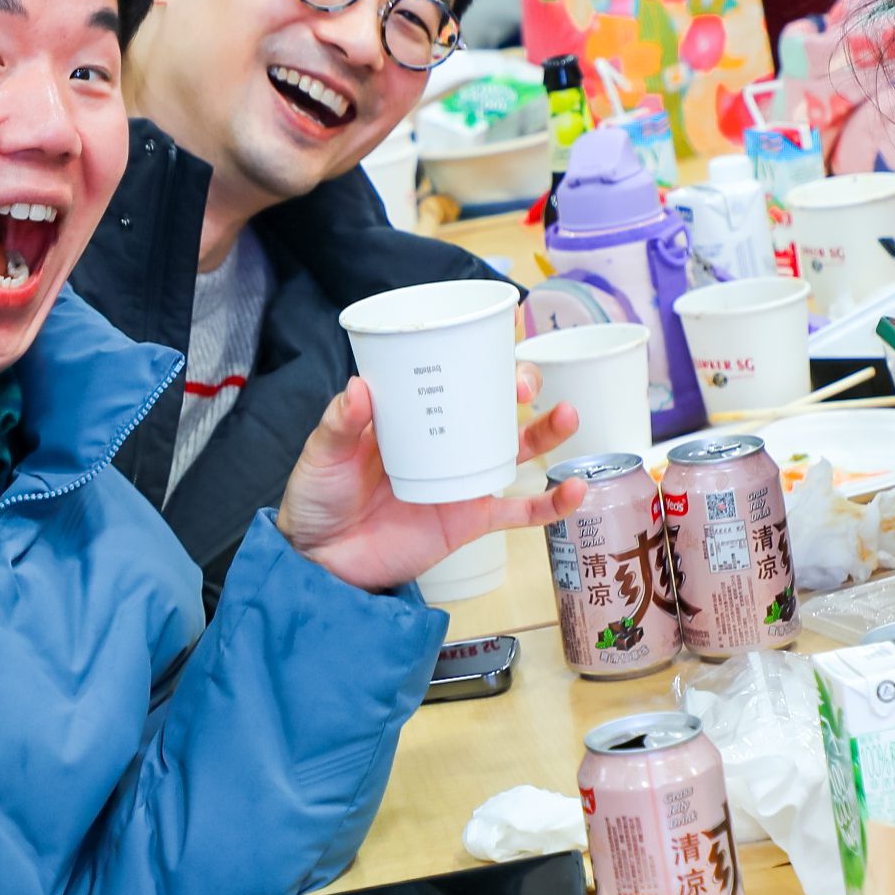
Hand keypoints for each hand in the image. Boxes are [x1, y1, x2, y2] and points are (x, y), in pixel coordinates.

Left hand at [278, 363, 589, 592]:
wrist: (321, 561)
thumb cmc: (318, 499)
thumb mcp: (322, 453)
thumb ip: (340, 423)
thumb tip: (360, 387)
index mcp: (411, 417)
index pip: (450, 376)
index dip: (478, 355)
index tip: (500, 333)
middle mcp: (442, 443)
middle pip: (493, 406)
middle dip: (518, 387)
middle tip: (525, 384)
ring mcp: (461, 481)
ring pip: (516, 450)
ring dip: (547, 432)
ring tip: (568, 416)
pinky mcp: (470, 520)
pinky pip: (519, 511)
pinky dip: (551, 504)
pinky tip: (576, 491)